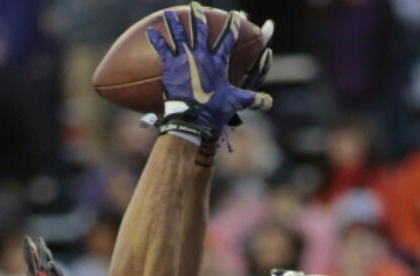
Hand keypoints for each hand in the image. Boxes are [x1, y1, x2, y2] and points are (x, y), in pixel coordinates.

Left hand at [147, 3, 269, 139]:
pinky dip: (156, 40)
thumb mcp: (235, 104)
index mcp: (218, 62)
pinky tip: (150, 31)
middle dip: (199, 16)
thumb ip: (252, 100)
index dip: (233, 26)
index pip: (228, 39)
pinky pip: (162, 49)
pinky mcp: (170, 66)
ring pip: (179, 35)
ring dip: (174, 22)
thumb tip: (269, 102)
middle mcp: (202, 55)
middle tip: (196, 5)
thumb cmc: (213, 112)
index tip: (235, 15)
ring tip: (169, 12)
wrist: (192, 119)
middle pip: (200, 30)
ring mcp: (185, 58)